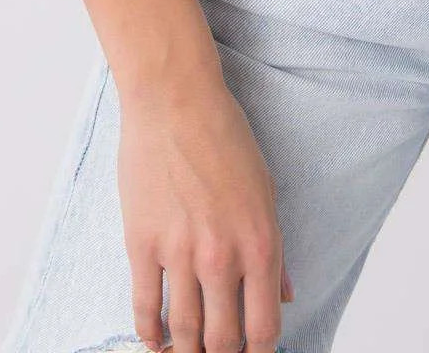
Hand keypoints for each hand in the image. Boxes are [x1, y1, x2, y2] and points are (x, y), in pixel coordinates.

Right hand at [117, 69, 294, 352]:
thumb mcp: (266, 190)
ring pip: (183, 332)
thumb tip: (286, 295)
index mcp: (260, 243)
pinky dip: (149, 333)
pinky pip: (145, 307)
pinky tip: (155, 340)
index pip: (264, 328)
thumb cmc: (225, 137)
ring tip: (186, 351)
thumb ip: (276, 250)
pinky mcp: (143, 244)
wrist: (176, 100)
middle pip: (222, 341)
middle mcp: (222, 256)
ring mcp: (180, 253)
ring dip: (185, 351)